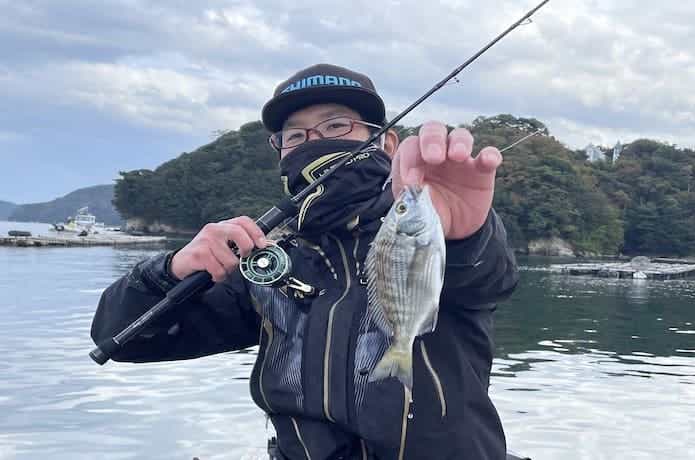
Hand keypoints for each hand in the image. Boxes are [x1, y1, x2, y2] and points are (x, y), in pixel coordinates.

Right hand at [170, 216, 267, 281]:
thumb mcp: (223, 245)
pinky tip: (213, 273)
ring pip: (231, 260)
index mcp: (223, 225)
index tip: (262, 245)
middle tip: (242, 259)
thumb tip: (265, 246)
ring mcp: (206, 240)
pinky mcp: (199, 254)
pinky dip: (219, 276)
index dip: (256, 232)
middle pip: (239, 235)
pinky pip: (219, 270)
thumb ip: (240, 243)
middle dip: (246, 250)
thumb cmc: (206, 255)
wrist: (181, 264)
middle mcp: (214, 229)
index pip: (243, 221)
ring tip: (220, 268)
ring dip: (228, 270)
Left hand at [391, 121, 501, 238]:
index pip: (410, 146)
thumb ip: (412, 197)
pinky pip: (489, 156)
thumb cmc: (428, 212)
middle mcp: (436, 153)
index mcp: (415, 160)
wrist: (453, 229)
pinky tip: (488, 160)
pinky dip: (490, 155)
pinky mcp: (481, 171)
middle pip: (433, 130)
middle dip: (432, 140)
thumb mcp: (415, 208)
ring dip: (459, 142)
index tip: (412, 181)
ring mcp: (460, 159)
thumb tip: (413, 186)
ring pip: (460, 136)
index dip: (409, 159)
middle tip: (434, 157)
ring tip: (458, 156)